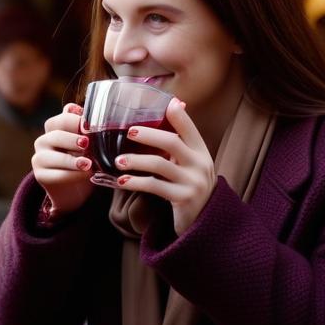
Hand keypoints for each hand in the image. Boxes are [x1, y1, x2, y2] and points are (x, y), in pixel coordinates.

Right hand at [32, 103, 96, 214]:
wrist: (75, 188)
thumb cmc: (83, 159)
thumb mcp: (87, 143)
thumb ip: (82, 126)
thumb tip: (75, 108)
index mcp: (54, 128)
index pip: (61, 120)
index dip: (75, 122)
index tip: (89, 127)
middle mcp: (43, 141)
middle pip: (56, 136)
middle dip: (72, 140)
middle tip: (87, 144)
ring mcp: (39, 158)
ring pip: (52, 157)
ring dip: (71, 161)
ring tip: (88, 164)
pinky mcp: (40, 176)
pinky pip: (55, 175)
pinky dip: (71, 176)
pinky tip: (85, 175)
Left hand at [112, 98, 214, 234]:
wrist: (205, 221)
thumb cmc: (189, 186)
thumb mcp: (190, 164)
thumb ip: (180, 144)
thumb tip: (171, 109)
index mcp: (201, 151)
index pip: (190, 128)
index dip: (178, 115)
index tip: (165, 103)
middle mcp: (200, 164)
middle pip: (172, 142)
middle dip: (148, 134)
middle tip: (129, 132)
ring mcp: (193, 182)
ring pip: (160, 164)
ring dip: (136, 160)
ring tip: (118, 161)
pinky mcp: (183, 198)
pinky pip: (155, 186)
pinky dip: (136, 182)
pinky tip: (121, 181)